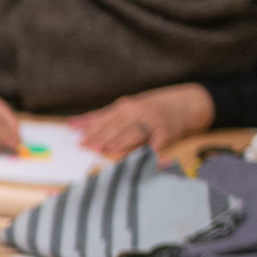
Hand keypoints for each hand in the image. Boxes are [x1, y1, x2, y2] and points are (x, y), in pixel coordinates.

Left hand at [70, 84, 213, 156]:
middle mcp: (137, 112)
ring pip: (135, 133)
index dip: (92, 131)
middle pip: (117, 127)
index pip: (104, 120)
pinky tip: (145, 153)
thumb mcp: (124, 110)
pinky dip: (152, 147)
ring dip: (123, 140)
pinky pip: (157, 141)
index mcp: (124, 108)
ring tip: (111, 149)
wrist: (184, 103)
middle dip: (102, 137)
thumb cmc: (147, 110)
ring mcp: (152, 121)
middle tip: (89, 147)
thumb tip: (71, 125)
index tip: (80, 141)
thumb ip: (99, 118)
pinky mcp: (166, 132)